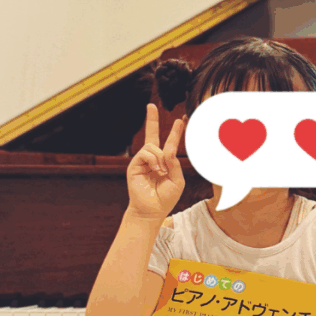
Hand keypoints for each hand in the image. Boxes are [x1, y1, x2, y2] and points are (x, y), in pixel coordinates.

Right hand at [127, 104, 184, 219]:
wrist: (152, 210)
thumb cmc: (165, 198)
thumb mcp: (177, 180)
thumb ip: (174, 164)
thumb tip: (168, 150)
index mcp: (164, 161)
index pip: (169, 143)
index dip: (175, 131)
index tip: (182, 119)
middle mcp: (153, 158)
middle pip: (152, 134)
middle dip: (151, 119)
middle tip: (151, 105)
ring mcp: (142, 161)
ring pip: (153, 146)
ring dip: (161, 158)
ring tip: (161, 172)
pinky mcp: (134, 165)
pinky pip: (145, 153)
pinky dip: (154, 161)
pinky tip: (156, 171)